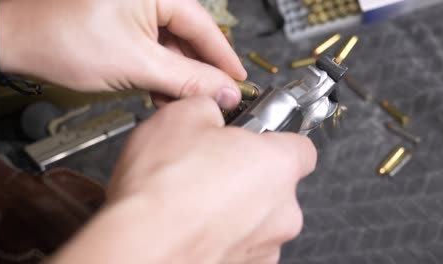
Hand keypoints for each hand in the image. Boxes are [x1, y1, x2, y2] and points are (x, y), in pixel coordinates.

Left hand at [0, 0, 245, 108]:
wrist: (19, 44)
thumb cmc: (64, 39)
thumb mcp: (137, 64)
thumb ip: (186, 79)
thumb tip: (224, 90)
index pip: (204, 26)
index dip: (224, 58)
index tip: (240, 82)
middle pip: (190, 38)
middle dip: (200, 74)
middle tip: (216, 99)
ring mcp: (136, 12)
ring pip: (173, 49)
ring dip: (179, 79)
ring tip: (184, 102)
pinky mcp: (126, 27)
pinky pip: (155, 52)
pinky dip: (161, 76)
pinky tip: (163, 94)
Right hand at [51, 97, 316, 263]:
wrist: (141, 246)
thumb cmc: (163, 189)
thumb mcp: (182, 116)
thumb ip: (209, 107)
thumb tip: (210, 110)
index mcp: (277, 164)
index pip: (301, 147)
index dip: (276, 140)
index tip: (256, 139)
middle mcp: (282, 210)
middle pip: (275, 184)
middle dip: (248, 173)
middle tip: (212, 166)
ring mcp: (266, 245)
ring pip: (258, 216)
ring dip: (236, 206)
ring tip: (195, 199)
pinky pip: (242, 243)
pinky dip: (224, 234)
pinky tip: (194, 225)